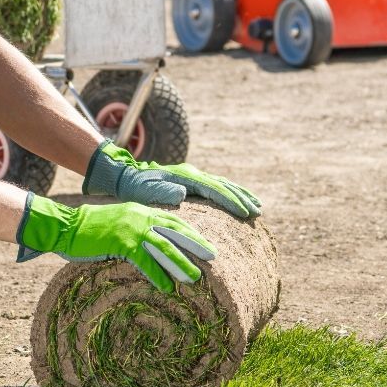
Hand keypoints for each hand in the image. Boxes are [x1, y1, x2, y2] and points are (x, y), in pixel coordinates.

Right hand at [15, 194, 215, 292]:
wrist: (65, 226)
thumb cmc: (90, 229)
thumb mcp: (118, 224)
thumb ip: (136, 231)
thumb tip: (151, 245)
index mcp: (141, 211)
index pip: (173, 221)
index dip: (191, 233)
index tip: (206, 244)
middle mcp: (140, 216)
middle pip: (175, 231)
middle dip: (196, 244)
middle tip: (213, 257)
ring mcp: (130, 229)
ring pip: (164, 246)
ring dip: (181, 263)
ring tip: (194, 278)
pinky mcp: (120, 242)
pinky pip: (144, 261)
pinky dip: (156, 275)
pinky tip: (165, 287)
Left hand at [82, 141, 261, 218]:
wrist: (127, 176)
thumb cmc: (135, 187)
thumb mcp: (145, 190)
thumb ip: (162, 191)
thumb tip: (182, 193)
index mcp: (186, 176)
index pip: (214, 189)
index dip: (231, 201)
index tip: (245, 212)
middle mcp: (193, 174)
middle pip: (224, 186)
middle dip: (242, 199)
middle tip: (258, 213)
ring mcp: (194, 177)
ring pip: (224, 185)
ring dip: (241, 196)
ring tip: (258, 208)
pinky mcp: (193, 183)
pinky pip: (217, 188)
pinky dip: (232, 195)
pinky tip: (240, 203)